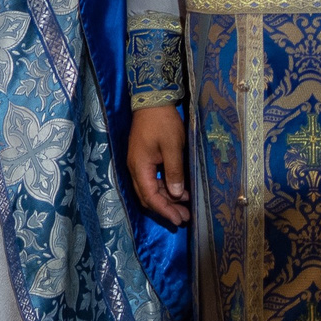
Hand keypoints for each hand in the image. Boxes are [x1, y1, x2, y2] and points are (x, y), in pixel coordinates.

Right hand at [125, 106, 190, 226]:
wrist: (151, 101)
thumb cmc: (162, 122)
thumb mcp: (172, 147)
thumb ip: (174, 172)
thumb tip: (177, 195)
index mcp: (140, 167)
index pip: (150, 197)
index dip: (164, 210)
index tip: (179, 220)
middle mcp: (135, 168)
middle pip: (148, 197)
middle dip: (166, 209)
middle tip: (184, 218)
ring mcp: (138, 164)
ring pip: (150, 190)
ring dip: (166, 200)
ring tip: (185, 208)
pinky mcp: (143, 159)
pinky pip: (152, 180)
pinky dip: (165, 188)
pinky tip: (179, 191)